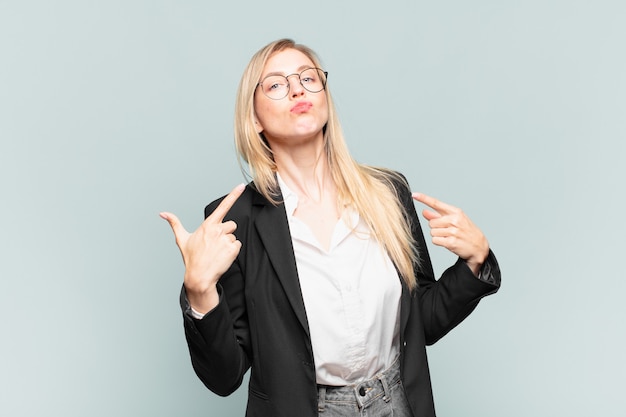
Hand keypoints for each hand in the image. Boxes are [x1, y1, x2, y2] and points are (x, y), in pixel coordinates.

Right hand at [160, 184, 245, 312]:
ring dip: (228, 243)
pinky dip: (232, 251)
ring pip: (234, 236)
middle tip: (215, 244)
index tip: (241, 186)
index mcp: (208, 225)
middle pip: (231, 225)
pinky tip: (222, 257)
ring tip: (217, 252)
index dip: (234, 195)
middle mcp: (217, 230)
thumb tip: (163, 213)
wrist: (199, 277)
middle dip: (226, 232)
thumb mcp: (182, 239)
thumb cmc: (191, 258)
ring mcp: (226, 240)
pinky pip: (238, 245)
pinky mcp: (233, 249)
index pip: (223, 206)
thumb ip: (174, 223)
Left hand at [412, 192, 488, 275]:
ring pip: (432, 232)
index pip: (436, 203)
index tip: (414, 195)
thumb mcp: (456, 220)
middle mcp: (454, 220)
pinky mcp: (451, 242)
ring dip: (438, 236)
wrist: (479, 247)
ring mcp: (453, 231)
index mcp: (456, 212)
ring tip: (449, 236)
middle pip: (431, 222)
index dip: (424, 199)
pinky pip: (435, 240)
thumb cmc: (467, 232)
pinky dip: (439, 242)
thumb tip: (425, 212)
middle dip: (436, 227)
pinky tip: (448, 242)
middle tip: (447, 230)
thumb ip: (438, 216)